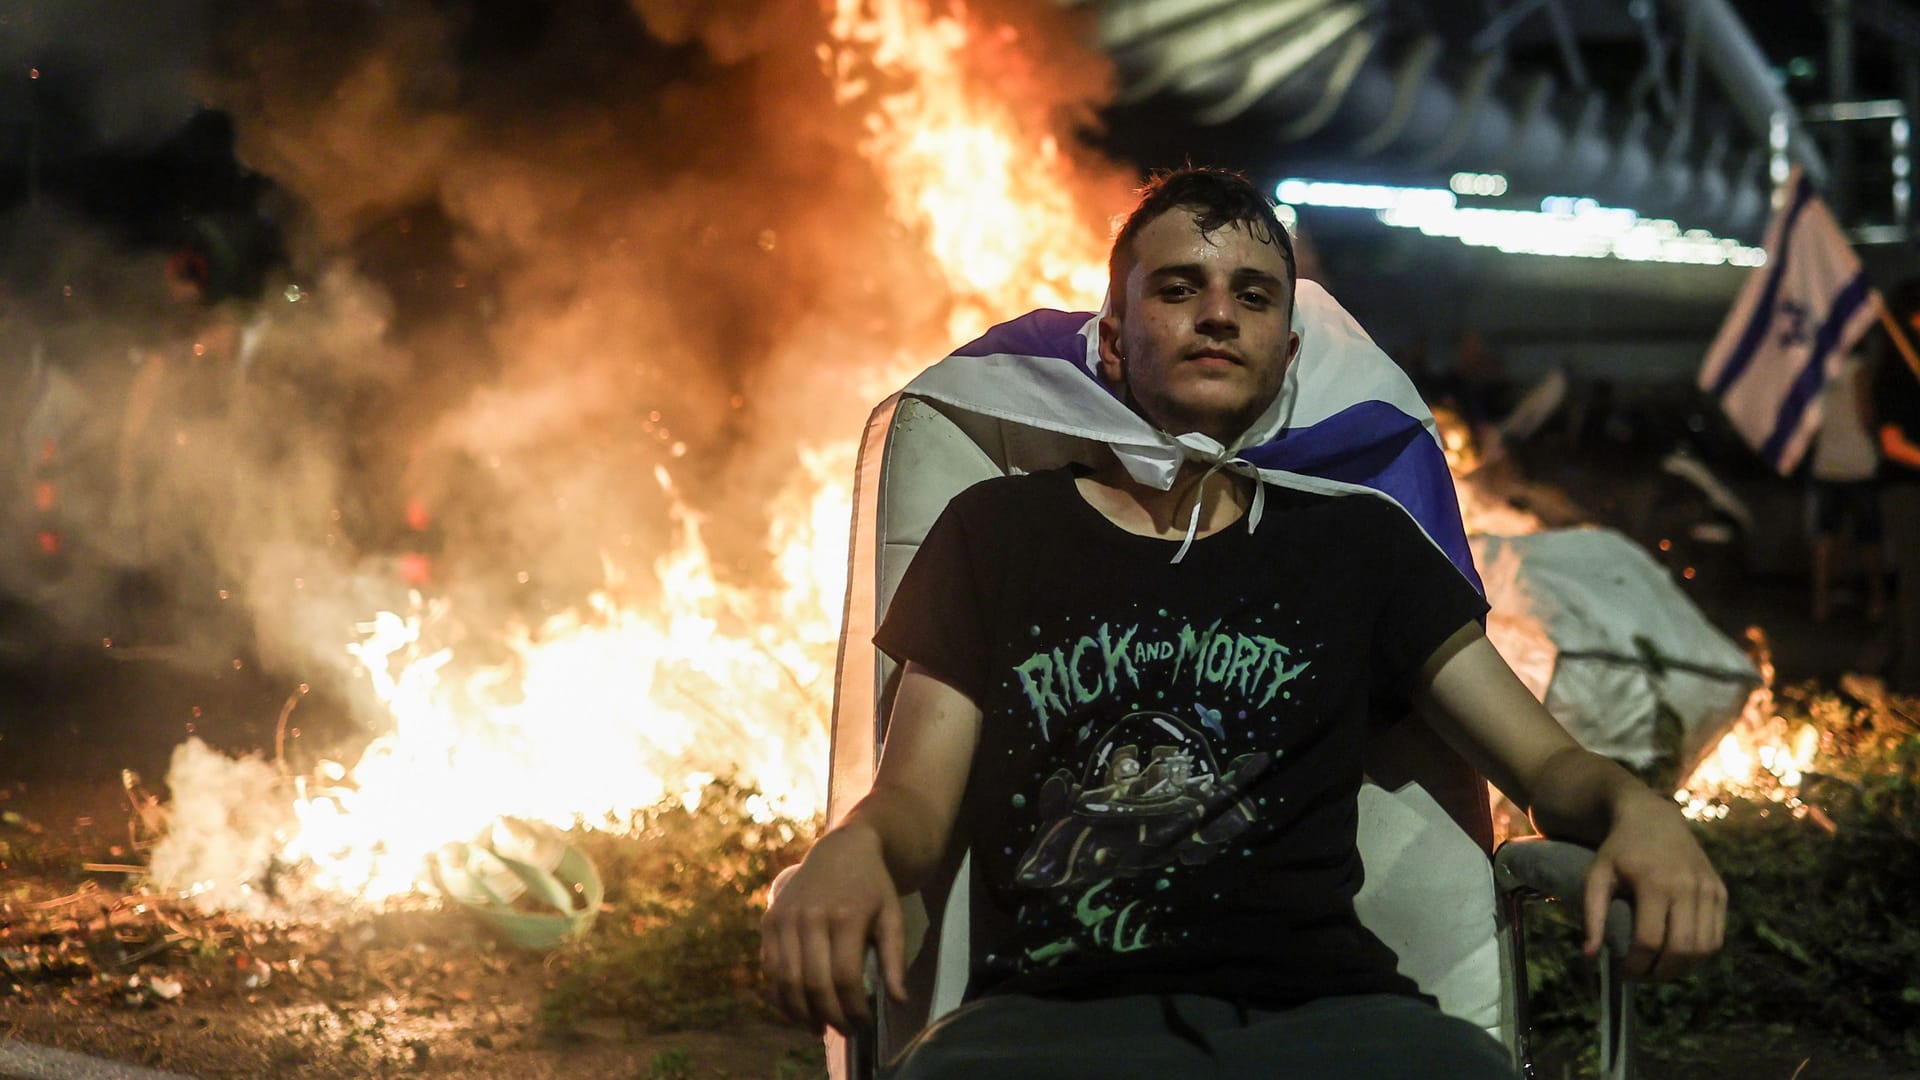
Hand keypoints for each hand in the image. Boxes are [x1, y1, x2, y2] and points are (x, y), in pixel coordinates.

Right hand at [760, 823, 908, 1034]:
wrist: (842, 849)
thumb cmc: (872, 887)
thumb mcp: (892, 917)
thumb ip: (895, 960)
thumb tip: (899, 1002)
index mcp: (845, 916)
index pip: (845, 978)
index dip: (853, 1009)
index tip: (863, 1024)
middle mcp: (810, 917)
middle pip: (814, 984)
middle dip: (829, 1016)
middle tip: (844, 1031)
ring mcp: (785, 918)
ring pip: (786, 981)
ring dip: (801, 1013)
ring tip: (818, 1028)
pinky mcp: (769, 921)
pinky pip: (769, 969)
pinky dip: (780, 996)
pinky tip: (797, 1011)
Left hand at [1582, 791, 1726, 978]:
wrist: (1653, 817)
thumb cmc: (1619, 850)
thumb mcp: (1597, 876)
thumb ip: (1592, 916)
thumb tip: (1589, 957)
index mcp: (1654, 882)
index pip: (1649, 940)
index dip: (1635, 965)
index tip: (1621, 973)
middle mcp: (1687, 886)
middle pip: (1681, 949)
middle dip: (1660, 973)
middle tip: (1641, 976)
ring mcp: (1708, 889)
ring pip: (1704, 948)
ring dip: (1682, 969)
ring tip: (1658, 969)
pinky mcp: (1720, 891)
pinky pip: (1716, 936)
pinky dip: (1699, 954)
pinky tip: (1677, 954)